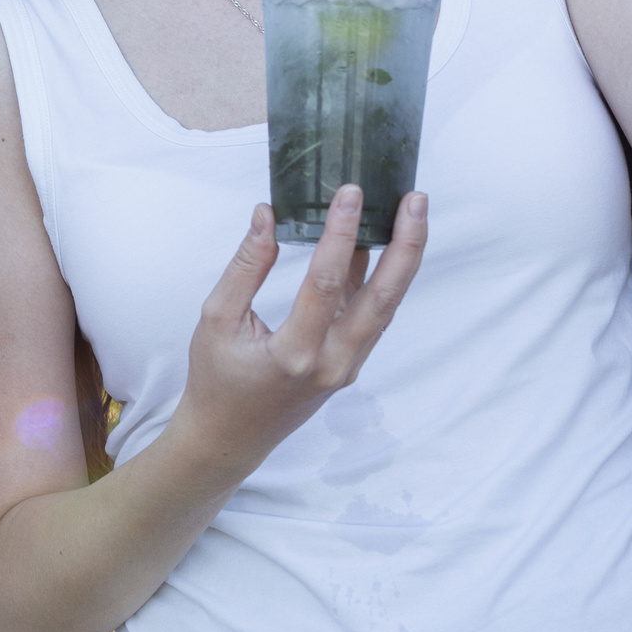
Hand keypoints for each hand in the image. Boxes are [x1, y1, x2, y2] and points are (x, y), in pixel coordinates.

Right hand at [175, 185, 427, 468]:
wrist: (229, 438)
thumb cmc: (216, 380)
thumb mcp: (216, 320)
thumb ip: (245, 268)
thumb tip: (267, 215)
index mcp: (295, 355)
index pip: (326, 284)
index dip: (340, 234)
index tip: (349, 193)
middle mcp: (333, 364)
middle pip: (383, 298)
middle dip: (405, 244)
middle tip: (415, 199)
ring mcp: (347, 367)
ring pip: (385, 306)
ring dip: (401, 257)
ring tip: (409, 211)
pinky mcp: (349, 364)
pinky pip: (371, 315)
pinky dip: (378, 276)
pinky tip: (377, 241)